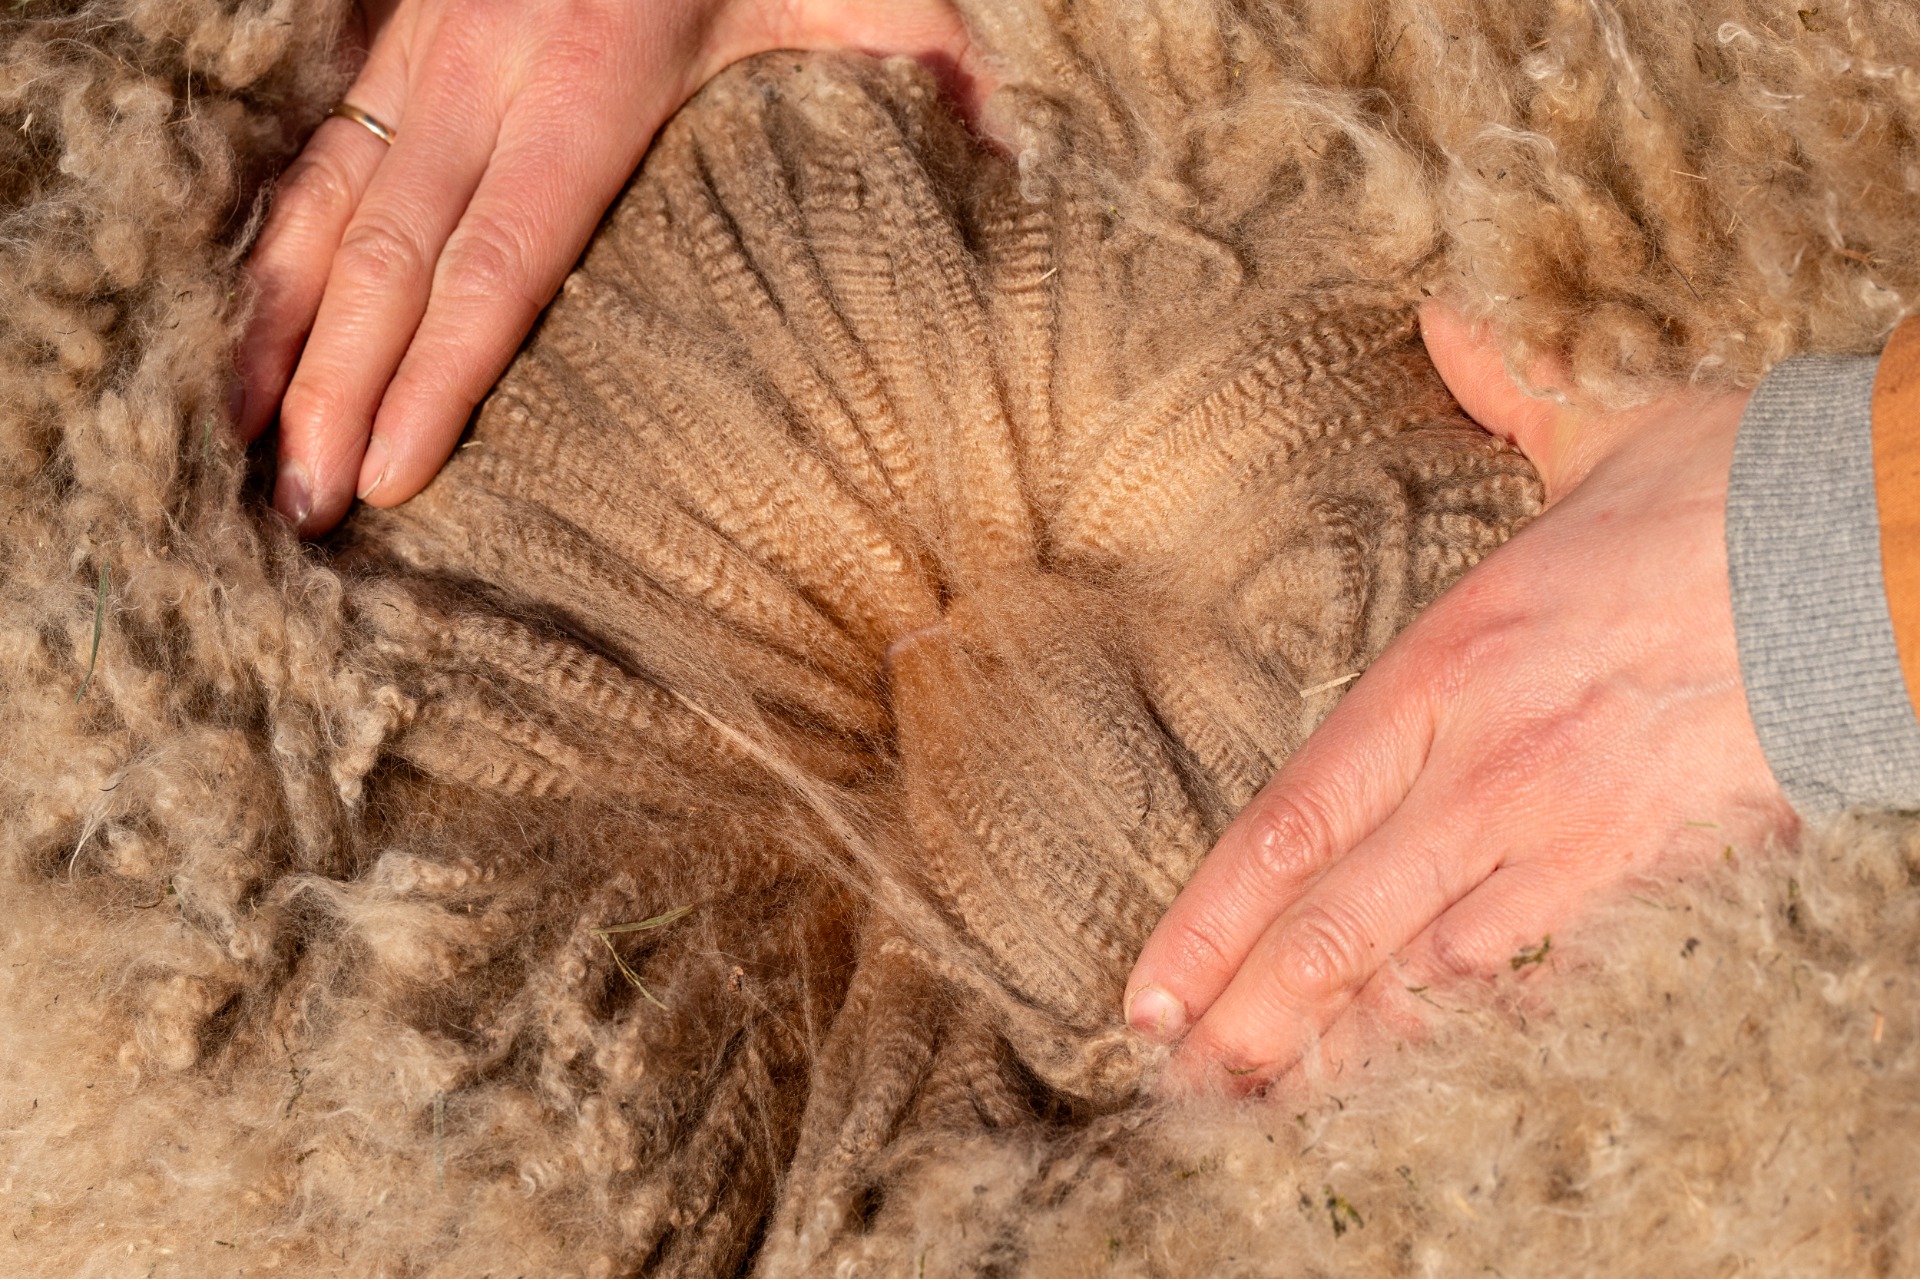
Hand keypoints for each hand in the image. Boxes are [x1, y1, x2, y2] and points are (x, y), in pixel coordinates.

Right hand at [235, 0, 982, 534]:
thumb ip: (941, 80)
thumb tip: (1020, 177)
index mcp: (597, 67)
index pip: (502, 253)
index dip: (440, 372)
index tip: (391, 477)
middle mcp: (487, 61)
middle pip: (392, 251)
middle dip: (340, 385)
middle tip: (307, 508)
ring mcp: (428, 44)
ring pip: (330, 205)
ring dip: (284, 330)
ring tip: (247, 447)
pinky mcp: (401, 35)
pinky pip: (317, 157)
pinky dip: (277, 254)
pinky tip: (255, 333)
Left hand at [1123, 300, 1795, 1087]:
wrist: (1889, 541)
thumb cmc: (1740, 488)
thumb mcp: (1596, 430)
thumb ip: (1503, 395)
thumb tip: (1442, 322)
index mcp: (1448, 660)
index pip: (1293, 817)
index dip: (1212, 917)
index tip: (1151, 987)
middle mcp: (1488, 758)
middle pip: (1336, 918)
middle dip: (1250, 1010)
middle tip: (1180, 1079)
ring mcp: (1571, 824)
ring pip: (1424, 963)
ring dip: (1337, 1038)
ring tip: (1261, 1093)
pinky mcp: (1657, 865)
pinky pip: (1535, 965)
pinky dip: (1461, 1020)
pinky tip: (1408, 1059)